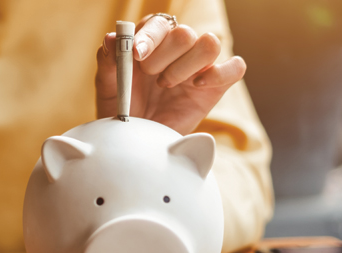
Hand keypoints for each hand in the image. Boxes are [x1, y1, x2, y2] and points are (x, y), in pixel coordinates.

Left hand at [95, 14, 246, 134]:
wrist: (134, 138)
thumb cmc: (121, 108)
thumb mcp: (108, 85)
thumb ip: (108, 60)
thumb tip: (112, 37)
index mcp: (153, 40)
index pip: (159, 23)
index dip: (150, 36)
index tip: (136, 55)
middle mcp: (178, 48)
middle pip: (185, 33)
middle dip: (163, 56)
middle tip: (149, 76)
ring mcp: (199, 66)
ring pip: (210, 43)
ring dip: (185, 66)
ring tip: (166, 84)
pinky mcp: (215, 85)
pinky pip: (235, 67)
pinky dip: (219, 73)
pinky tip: (195, 85)